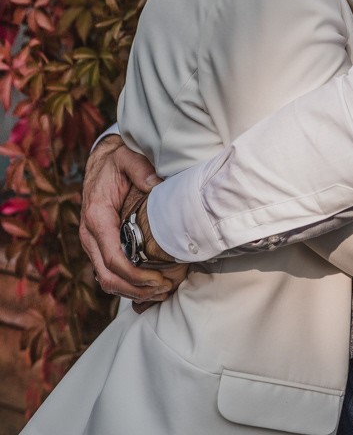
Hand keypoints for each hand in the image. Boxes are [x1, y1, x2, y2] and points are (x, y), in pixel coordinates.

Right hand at [80, 135, 173, 301]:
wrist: (101, 162)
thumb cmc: (116, 162)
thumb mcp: (127, 158)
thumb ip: (141, 169)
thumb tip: (156, 184)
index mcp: (96, 217)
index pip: (112, 258)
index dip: (135, 275)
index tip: (159, 280)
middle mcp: (89, 235)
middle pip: (108, 277)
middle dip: (136, 290)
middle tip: (165, 289)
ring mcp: (92, 243)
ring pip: (106, 280)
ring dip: (132, 291)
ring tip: (161, 291)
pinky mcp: (99, 246)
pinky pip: (109, 273)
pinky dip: (127, 284)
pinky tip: (149, 285)